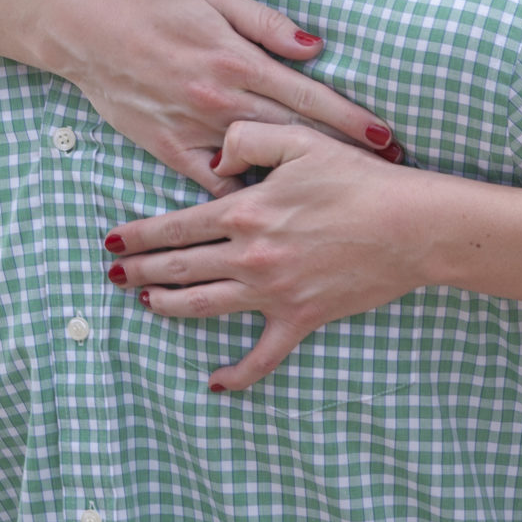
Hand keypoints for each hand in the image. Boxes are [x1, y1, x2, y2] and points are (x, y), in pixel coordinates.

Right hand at [42, 0, 398, 195]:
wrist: (92, 34)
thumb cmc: (159, 10)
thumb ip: (268, 23)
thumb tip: (315, 46)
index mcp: (238, 61)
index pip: (309, 95)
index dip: (351, 118)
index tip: (385, 137)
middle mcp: (223, 100)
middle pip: (297, 134)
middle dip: (343, 153)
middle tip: (383, 171)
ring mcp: (197, 130)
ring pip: (261, 164)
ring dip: (303, 179)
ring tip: (341, 196)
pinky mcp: (172, 151)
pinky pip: (214, 184)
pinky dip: (242, 196)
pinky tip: (272, 210)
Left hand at [104, 120, 438, 389]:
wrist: (410, 226)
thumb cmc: (357, 178)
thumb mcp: (299, 139)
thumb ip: (247, 138)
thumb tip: (214, 160)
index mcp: (244, 212)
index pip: (175, 226)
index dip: (138, 234)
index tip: (111, 239)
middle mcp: (250, 256)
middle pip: (180, 269)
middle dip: (139, 271)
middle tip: (112, 274)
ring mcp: (273, 292)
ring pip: (204, 307)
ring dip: (168, 307)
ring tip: (145, 304)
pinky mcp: (301, 319)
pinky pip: (262, 356)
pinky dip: (236, 373)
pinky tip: (214, 382)